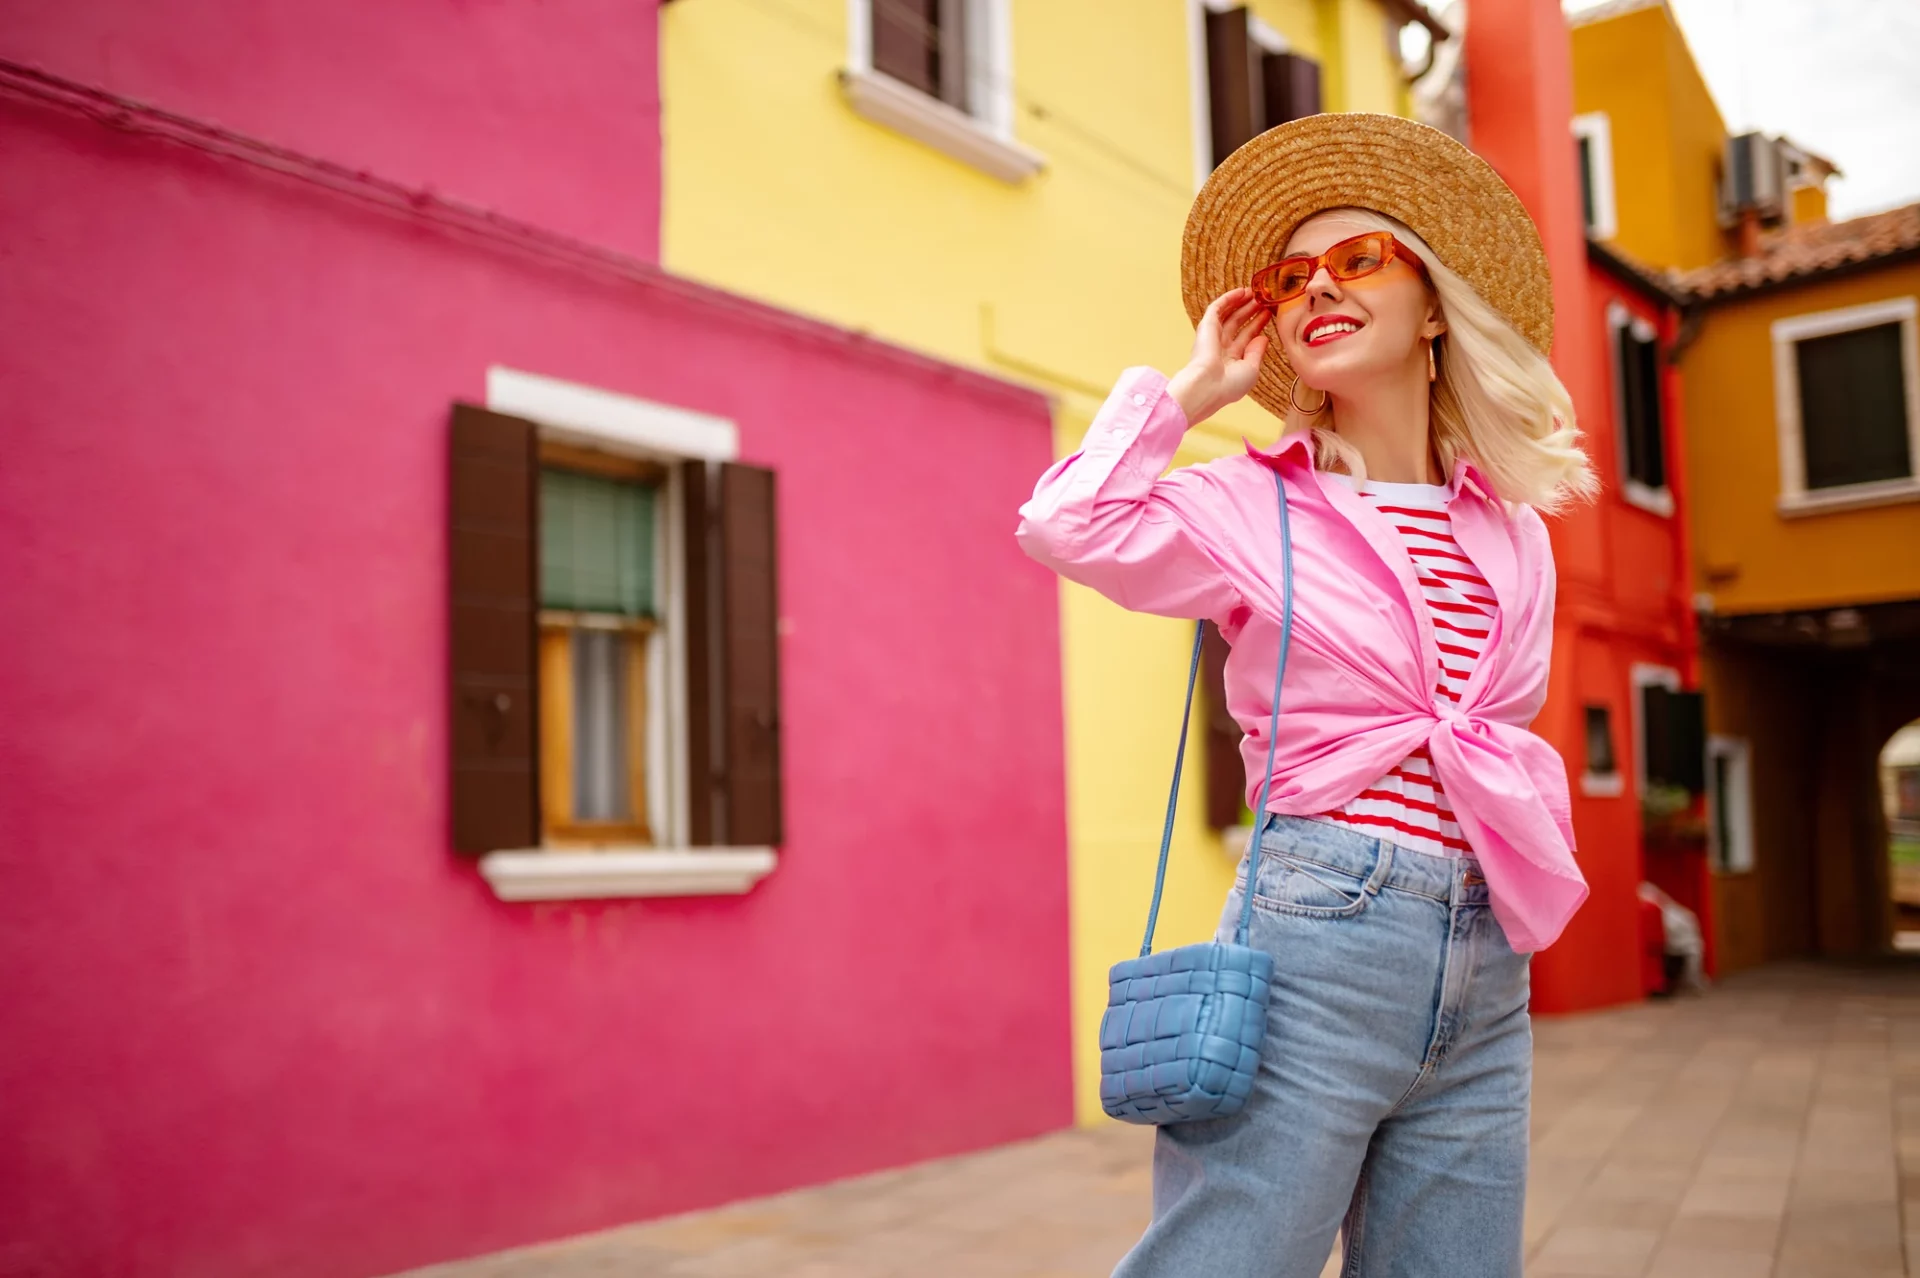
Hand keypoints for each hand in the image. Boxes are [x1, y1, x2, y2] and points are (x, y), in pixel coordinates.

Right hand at [1168, 288, 1272, 427]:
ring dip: (1241, 303)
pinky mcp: (1206, 327)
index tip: (1270, 314)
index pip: (1247, 337)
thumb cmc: (1230, 385)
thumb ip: (1257, 352)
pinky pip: (1217, 308)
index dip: (1258, 324)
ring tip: (1255, 292)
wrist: (1208, 386)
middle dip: (1251, 311)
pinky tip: (1241, 291)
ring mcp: (1213, 336)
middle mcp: (1221, 347)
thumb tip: (1263, 338)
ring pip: (1229, 314)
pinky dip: (1228, 299)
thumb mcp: (1251, 370)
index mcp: (1232, 360)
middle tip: (1264, 299)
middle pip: (1239, 324)